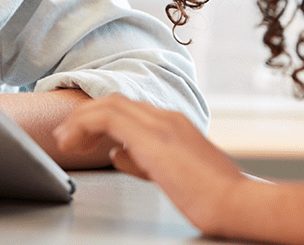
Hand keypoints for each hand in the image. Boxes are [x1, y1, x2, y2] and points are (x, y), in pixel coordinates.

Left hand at [53, 94, 246, 231]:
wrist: (238, 202)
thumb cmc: (212, 195)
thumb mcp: (172, 173)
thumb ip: (144, 160)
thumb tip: (118, 154)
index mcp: (173, 123)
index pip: (126, 108)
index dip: (97, 118)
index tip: (80, 136)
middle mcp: (166, 117)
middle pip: (114, 101)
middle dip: (84, 117)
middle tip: (65, 137)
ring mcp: (161, 124)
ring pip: (108, 104)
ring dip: (80, 121)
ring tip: (65, 141)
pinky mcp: (154, 138)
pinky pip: (109, 118)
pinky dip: (86, 125)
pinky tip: (76, 144)